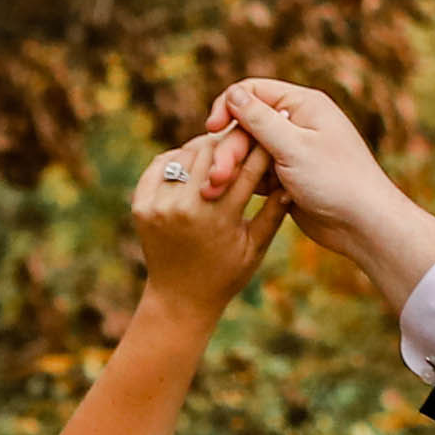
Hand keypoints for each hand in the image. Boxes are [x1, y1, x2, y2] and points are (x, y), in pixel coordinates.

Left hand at [122, 124, 283, 317]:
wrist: (179, 299)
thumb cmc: (225, 275)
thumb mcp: (255, 248)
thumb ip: (274, 213)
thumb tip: (293, 179)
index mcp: (220, 218)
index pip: (245, 169)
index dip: (260, 148)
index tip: (269, 135)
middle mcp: (187, 208)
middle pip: (213, 153)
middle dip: (230, 144)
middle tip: (240, 136)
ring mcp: (160, 206)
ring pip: (186, 154)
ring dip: (203, 149)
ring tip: (217, 148)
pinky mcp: (141, 206)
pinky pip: (160, 165)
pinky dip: (176, 158)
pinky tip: (189, 160)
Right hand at [205, 78, 434, 301]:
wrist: (363, 225)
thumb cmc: (335, 181)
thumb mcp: (293, 147)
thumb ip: (260, 119)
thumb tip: (232, 93)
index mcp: (303, 105)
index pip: (252, 91)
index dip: (228, 106)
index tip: (212, 128)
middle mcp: (296, 123)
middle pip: (246, 126)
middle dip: (228, 150)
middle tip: (216, 178)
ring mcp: (291, 151)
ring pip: (248, 152)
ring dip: (231, 170)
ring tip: (214, 193)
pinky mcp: (286, 177)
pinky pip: (255, 173)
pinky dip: (243, 183)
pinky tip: (230, 198)